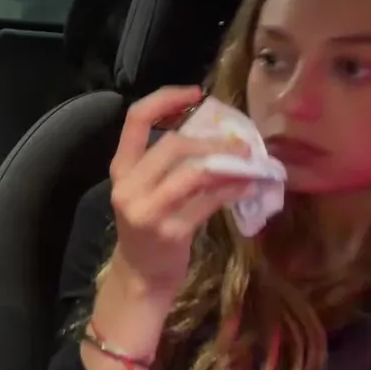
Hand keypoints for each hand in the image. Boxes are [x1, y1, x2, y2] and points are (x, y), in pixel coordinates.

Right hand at [108, 86, 251, 296]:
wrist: (141, 276)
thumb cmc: (149, 227)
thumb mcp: (145, 190)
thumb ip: (166, 164)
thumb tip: (216, 133)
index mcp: (121, 169)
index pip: (136, 119)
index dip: (166, 99)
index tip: (196, 93)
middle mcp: (128, 186)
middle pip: (173, 145)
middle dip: (212, 140)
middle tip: (239, 143)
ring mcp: (147, 210)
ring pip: (192, 171)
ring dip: (227, 163)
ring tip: (249, 162)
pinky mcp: (171, 231)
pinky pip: (208, 201)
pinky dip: (233, 190)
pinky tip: (247, 186)